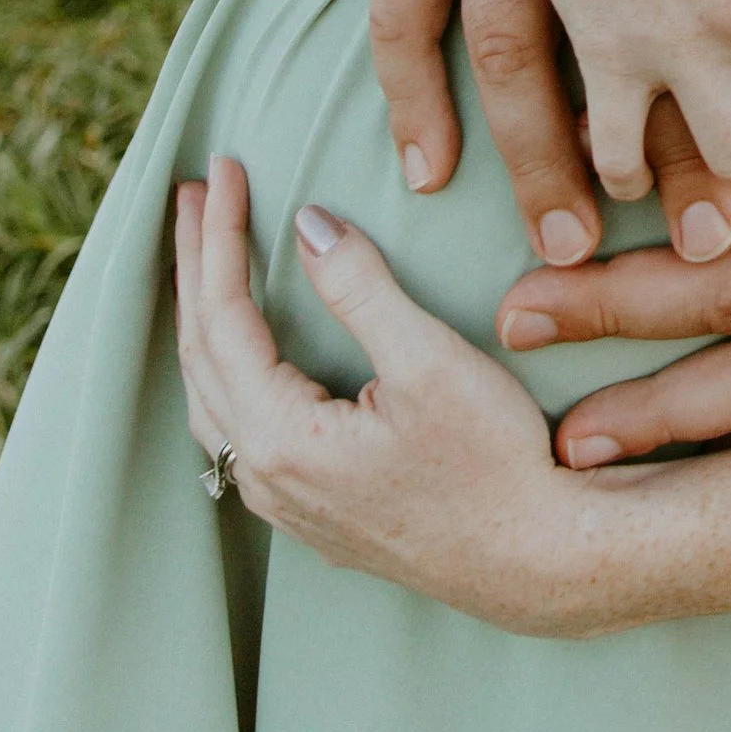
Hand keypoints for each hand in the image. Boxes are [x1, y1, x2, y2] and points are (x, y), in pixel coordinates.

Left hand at [174, 161, 615, 637]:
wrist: (535, 562)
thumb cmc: (494, 463)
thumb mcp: (430, 363)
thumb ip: (359, 289)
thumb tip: (306, 222)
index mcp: (282, 439)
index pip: (224, 318)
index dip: (219, 237)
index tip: (222, 169)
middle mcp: (266, 479)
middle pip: (203, 356)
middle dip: (195, 268)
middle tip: (194, 195)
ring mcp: (286, 504)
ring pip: (213, 397)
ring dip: (205, 320)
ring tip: (205, 260)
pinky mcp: (314, 512)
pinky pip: (238, 428)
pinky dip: (228, 367)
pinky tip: (245, 351)